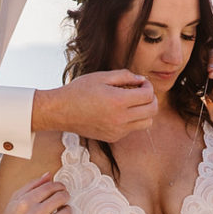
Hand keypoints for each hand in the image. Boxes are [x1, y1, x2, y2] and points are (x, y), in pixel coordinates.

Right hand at [0, 173, 71, 213]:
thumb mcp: (16, 199)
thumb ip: (33, 185)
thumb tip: (49, 175)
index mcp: (25, 202)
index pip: (50, 187)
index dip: (59, 185)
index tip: (61, 187)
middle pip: (60, 198)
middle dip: (65, 195)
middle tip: (64, 197)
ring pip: (66, 213)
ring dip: (68, 209)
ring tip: (64, 209)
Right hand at [33, 70, 157, 141]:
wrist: (60, 111)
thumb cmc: (79, 90)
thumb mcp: (101, 76)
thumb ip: (124, 76)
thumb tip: (142, 80)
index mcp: (118, 101)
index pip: (148, 95)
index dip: (148, 86)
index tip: (141, 82)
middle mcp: (120, 119)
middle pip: (152, 111)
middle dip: (151, 99)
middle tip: (141, 91)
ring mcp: (117, 131)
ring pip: (146, 123)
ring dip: (145, 111)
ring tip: (132, 102)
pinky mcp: (112, 137)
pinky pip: (132, 129)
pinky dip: (132, 119)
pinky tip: (118, 111)